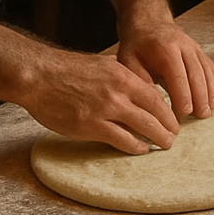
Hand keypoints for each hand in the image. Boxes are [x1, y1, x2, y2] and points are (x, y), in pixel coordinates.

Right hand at [16, 49, 183, 154]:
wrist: (39, 76)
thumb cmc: (68, 70)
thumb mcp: (103, 65)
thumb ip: (122, 76)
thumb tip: (140, 87)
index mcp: (123, 75)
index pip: (155, 96)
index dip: (168, 110)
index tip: (174, 119)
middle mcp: (118, 92)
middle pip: (154, 112)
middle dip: (168, 126)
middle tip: (174, 136)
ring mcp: (105, 110)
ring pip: (142, 126)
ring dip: (157, 137)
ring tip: (165, 144)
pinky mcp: (89, 126)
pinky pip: (120, 139)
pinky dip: (134, 146)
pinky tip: (141, 149)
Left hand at [116, 16, 213, 120]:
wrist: (148, 22)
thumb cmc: (136, 46)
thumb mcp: (128, 60)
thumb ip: (140, 79)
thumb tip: (152, 100)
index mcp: (165, 49)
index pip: (177, 75)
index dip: (183, 95)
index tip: (185, 113)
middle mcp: (184, 46)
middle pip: (196, 74)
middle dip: (200, 96)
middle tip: (201, 116)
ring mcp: (194, 47)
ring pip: (206, 71)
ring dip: (209, 92)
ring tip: (209, 111)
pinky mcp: (199, 51)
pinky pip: (210, 67)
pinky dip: (213, 84)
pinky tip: (213, 99)